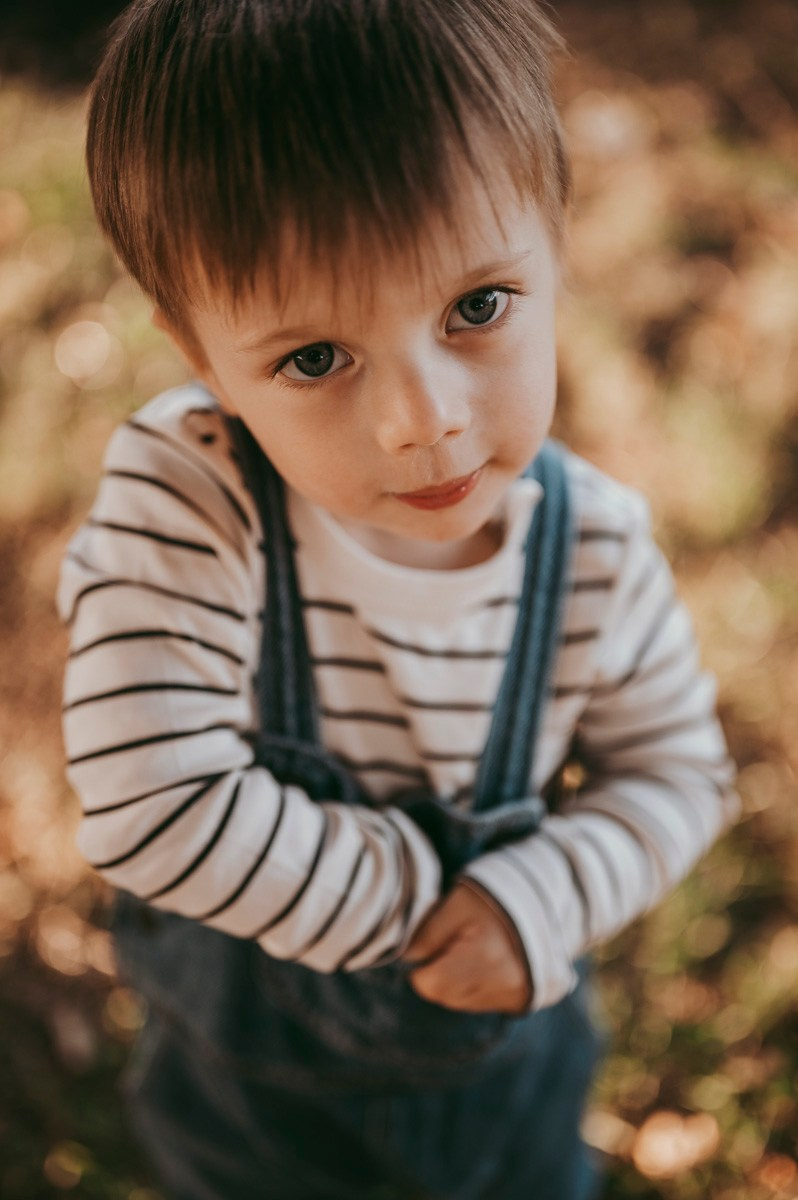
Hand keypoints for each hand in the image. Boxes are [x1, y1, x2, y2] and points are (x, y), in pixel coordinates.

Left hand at [401, 879, 532, 1013]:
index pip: (431, 985)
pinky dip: (478, 986)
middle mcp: (504, 981)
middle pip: (447, 997)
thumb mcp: (455, 902)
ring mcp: (517, 993)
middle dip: (438, 975)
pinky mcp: (524, 998)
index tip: (428, 950)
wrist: (542, 897)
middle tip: (450, 946)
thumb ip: (427, 933)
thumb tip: (407, 960)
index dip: (421, 970)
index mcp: (484, 954)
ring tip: (471, 949)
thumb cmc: (492, 896)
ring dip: (458, 982)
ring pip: (464, 1002)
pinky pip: (485, 1003)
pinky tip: (486, 961)